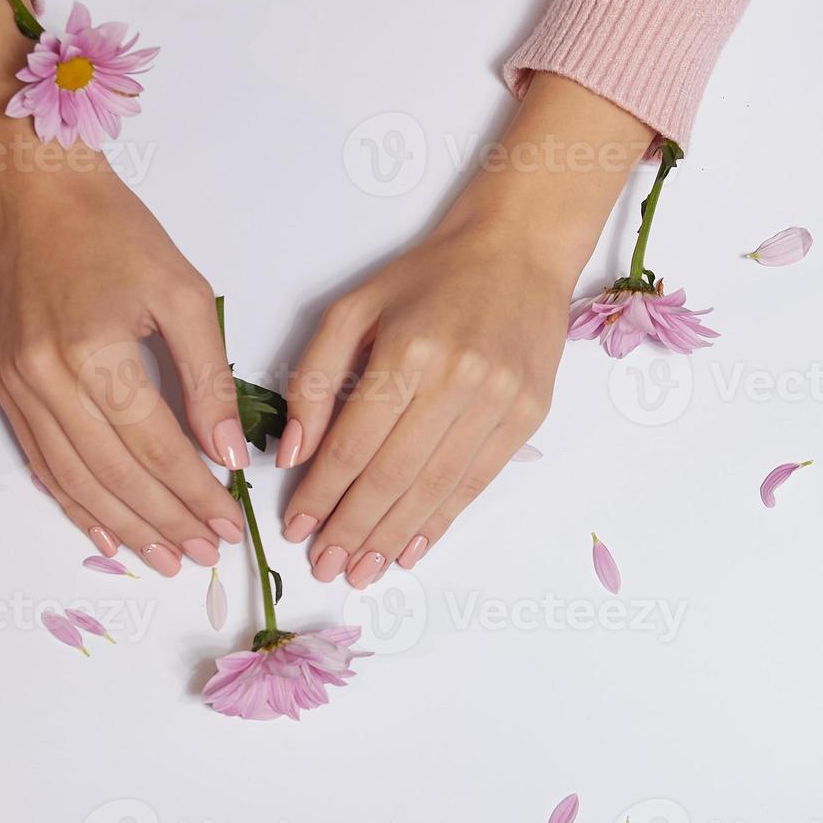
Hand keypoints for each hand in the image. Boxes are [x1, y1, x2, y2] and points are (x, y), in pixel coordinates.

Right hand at [0, 0, 245, 575]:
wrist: (26, 189)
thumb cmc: (112, 229)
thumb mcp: (182, 291)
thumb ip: (208, 376)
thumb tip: (230, 452)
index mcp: (96, 354)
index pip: (157, 447)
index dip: (197, 494)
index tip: (232, 526)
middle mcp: (48, 381)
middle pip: (116, 476)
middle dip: (166, 522)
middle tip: (206, 555)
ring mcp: (18, 389)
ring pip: (76, 481)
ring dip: (123, 527)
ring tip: (166, 559)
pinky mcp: (2, 388)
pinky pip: (40, 463)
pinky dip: (75, 504)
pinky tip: (105, 533)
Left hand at [280, 217, 570, 586]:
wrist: (518, 251)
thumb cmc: (427, 277)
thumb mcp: (352, 308)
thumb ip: (315, 378)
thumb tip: (296, 454)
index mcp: (407, 351)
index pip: (354, 443)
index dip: (322, 494)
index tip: (297, 528)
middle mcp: (457, 380)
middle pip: (393, 476)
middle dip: (353, 530)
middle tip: (326, 567)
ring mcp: (499, 402)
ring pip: (435, 489)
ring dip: (393, 537)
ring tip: (362, 571)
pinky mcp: (527, 416)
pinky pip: (476, 482)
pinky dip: (441, 521)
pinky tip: (411, 549)